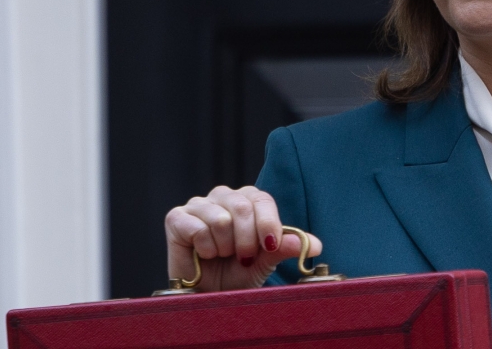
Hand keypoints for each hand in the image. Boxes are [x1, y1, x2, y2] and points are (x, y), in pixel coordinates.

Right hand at [164, 185, 322, 290]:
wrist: (208, 295)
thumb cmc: (237, 275)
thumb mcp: (266, 262)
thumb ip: (286, 247)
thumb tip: (315, 245)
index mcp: (248, 200)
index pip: (262, 200)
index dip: (268, 224)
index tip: (270, 246)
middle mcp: (223, 196)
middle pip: (242, 207)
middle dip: (247, 241)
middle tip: (243, 258)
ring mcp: (199, 204)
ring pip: (220, 219)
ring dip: (225, 247)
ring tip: (222, 256)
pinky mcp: (176, 217)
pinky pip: (197, 228)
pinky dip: (205, 248)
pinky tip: (203, 255)